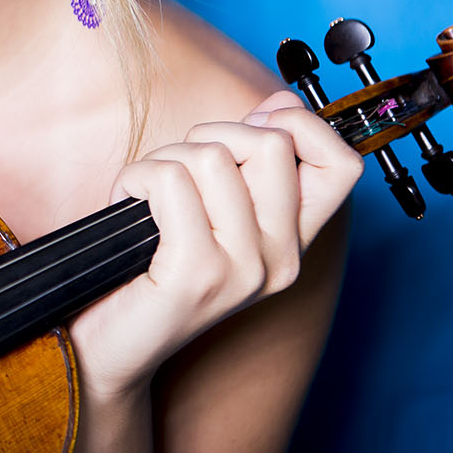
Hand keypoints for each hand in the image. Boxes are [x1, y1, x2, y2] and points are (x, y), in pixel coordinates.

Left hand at [66, 90, 363, 399]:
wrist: (110, 348)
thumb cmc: (150, 270)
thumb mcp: (212, 211)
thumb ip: (250, 163)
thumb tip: (283, 104)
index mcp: (291, 243)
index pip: (342, 166)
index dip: (300, 128)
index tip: (246, 134)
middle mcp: (280, 260)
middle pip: (271, 143)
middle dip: (209, 135)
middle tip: (176, 173)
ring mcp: (244, 269)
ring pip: (211, 156)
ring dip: (161, 162)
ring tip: (146, 199)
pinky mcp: (198, 273)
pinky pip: (169, 180)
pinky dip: (135, 178)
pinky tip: (128, 206)